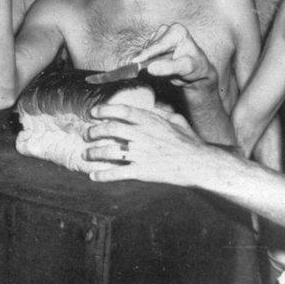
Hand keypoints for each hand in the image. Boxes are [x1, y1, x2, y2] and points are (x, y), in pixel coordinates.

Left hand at [84, 103, 203, 183]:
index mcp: (150, 121)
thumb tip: (155, 107)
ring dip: (94, 153)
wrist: (198, 163)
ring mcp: (141, 154)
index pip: (122, 111)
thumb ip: (162, 113)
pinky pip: (118, 173)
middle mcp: (142, 135)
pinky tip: (93, 176)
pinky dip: (103, 175)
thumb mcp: (177, 121)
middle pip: (110, 129)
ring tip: (86, 154)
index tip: (94, 112)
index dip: (104, 110)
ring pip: (109, 151)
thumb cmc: (189, 142)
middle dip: (94, 131)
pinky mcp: (142, 171)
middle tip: (87, 134)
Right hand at [133, 23, 218, 90]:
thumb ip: (168, 68)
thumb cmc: (194, 68)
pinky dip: (146, 60)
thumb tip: (150, 68)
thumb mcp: (185, 68)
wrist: (195, 71)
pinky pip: (144, 52)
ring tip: (161, 68)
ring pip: (145, 49)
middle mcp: (167, 29)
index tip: (135, 62)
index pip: (158, 44)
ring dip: (148, 60)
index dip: (146, 54)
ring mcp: (159, 35)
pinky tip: (157, 65)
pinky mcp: (154, 42)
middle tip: (151, 71)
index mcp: (177, 31)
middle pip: (150, 46)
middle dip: (148, 59)